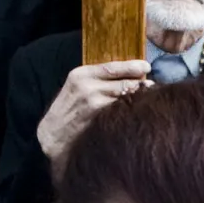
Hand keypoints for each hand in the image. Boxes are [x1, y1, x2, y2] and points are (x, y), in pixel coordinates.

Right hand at [36, 60, 150, 161]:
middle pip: (123, 83)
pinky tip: (135, 113)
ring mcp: (93, 105)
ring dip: (137, 98)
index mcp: (82, 74)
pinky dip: (130, 112)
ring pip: (124, 98)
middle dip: (139, 84)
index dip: (132, 67)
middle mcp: (88, 87)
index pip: (113, 67)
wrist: (52, 135)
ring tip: (146, 99)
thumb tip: (126, 74)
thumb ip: (97, 79)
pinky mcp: (99, 121)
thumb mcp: (77, 86)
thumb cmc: (67, 109)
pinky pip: (120, 113)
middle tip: (150, 85)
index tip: (146, 67)